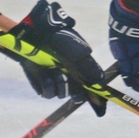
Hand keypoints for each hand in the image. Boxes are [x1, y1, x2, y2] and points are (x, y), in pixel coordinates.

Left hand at [9, 0, 106, 116]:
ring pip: (62, 94)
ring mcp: (54, 78)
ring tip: (56, 72)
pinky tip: (45, 74)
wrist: (37, 32)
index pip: (90, 85)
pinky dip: (47, 85)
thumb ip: (89, 67)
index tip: (98, 105)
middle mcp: (68, 74)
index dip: (95, 95)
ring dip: (61, 85)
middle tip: (77, 94)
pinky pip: (47, 93)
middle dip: (78, 95)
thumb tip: (101, 81)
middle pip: (77, 94)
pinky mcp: (40, 82)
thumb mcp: (78, 51)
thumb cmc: (59, 38)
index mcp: (79, 66)